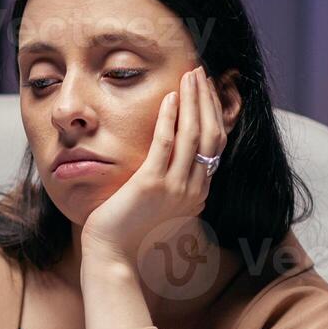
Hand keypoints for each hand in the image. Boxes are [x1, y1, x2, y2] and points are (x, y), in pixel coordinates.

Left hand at [79, 65, 229, 263]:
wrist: (112, 255)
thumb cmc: (128, 229)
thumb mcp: (159, 203)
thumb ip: (170, 180)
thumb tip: (172, 155)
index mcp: (198, 193)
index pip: (216, 145)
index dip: (214, 113)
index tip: (206, 90)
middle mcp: (193, 190)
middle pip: (211, 136)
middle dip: (207, 101)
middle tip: (201, 73)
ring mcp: (175, 189)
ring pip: (194, 136)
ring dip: (193, 102)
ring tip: (189, 76)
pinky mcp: (151, 185)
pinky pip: (165, 145)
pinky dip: (169, 119)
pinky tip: (168, 98)